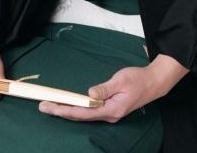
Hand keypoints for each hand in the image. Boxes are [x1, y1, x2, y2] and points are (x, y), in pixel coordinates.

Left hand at [38, 64, 161, 121]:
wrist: (153, 83)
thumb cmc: (138, 80)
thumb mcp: (121, 80)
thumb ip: (105, 88)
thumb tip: (89, 93)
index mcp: (111, 109)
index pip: (83, 112)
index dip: (66, 110)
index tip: (51, 106)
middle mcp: (108, 114)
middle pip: (81, 116)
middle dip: (61, 111)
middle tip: (43, 106)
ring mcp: (109, 112)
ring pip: (84, 114)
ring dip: (67, 110)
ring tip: (51, 106)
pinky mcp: (110, 108)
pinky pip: (90, 111)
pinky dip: (77, 108)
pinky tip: (69, 105)